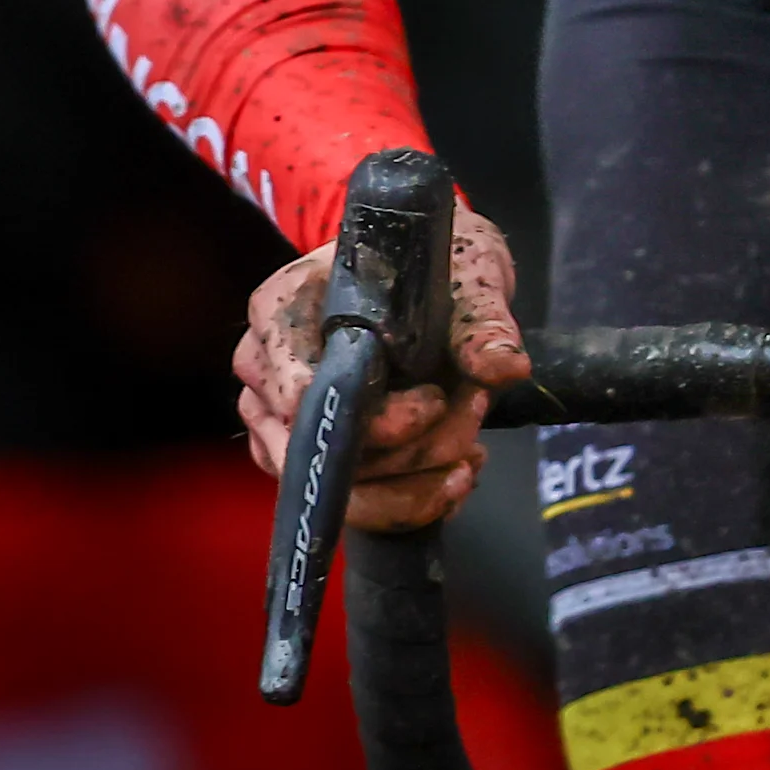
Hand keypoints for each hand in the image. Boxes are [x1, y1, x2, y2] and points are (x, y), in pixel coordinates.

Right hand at [235, 202, 529, 534]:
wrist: (420, 272)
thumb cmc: (425, 263)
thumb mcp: (466, 271)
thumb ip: (482, 319)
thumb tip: (503, 367)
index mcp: (280, 311)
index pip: (306, 397)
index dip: (379, 420)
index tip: (438, 400)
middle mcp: (266, 373)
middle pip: (329, 455)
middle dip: (417, 451)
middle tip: (476, 409)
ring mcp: (279, 424)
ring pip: (348, 493)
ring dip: (423, 478)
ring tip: (473, 444)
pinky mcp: (311, 461)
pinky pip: (360, 507)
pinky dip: (418, 497)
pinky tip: (459, 467)